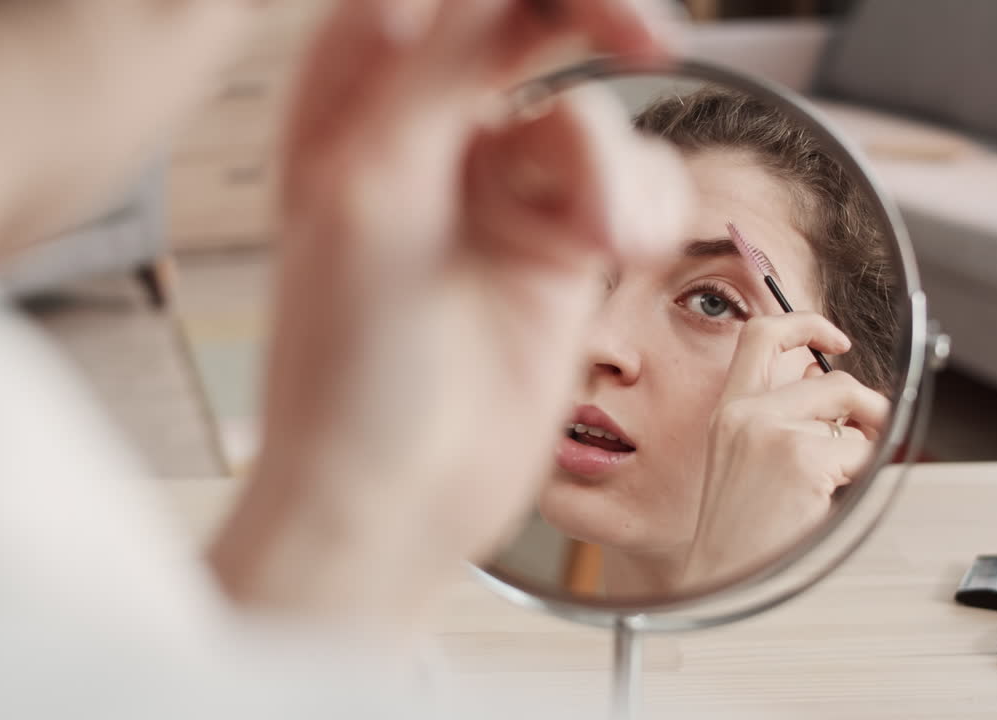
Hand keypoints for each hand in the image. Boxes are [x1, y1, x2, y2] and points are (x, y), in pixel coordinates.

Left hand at [209, 0, 688, 624]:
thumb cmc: (348, 368)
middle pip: (525, 17)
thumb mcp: (374, 190)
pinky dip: (646, 207)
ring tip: (606, 242)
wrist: (398, 498)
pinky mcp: (560, 245)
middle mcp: (428, 133)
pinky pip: (634, 183)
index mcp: (351, 100)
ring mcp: (500, 190)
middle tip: (647, 37)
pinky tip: (625, 252)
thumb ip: (436, 71)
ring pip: (592, 114)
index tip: (558, 12)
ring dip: (613, 171)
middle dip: (595, 18)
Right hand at [685, 312, 890, 586]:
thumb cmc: (738, 526)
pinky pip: (859, 450)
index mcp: (727, 410)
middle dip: (864, 399)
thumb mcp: (742, 455)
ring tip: (834, 479)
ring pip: (851, 417)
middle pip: (828, 376)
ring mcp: (773, 432)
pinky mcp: (802, 457)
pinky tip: (825, 499)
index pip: (760, 335)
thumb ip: (776, 413)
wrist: (723, 573)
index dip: (804, 323)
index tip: (833, 339)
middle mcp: (745, 413)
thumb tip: (821, 378)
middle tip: (872, 420)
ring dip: (858, 448)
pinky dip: (856, 475)